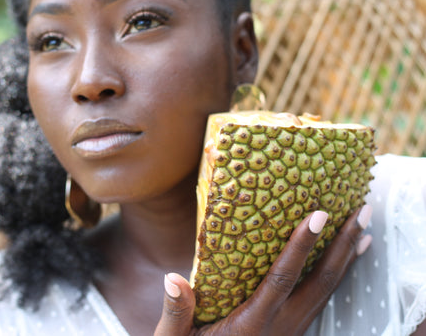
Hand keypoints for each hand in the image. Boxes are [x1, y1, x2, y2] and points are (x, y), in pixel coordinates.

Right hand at [154, 206, 372, 335]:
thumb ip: (175, 312)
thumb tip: (173, 278)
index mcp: (252, 324)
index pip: (281, 279)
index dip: (301, 247)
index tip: (319, 215)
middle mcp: (280, 326)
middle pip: (321, 283)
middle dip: (343, 246)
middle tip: (362, 212)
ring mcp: (291, 329)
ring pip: (327, 291)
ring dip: (346, 259)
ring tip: (362, 231)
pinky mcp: (292, 329)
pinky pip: (321, 298)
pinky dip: (336, 275)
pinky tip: (341, 261)